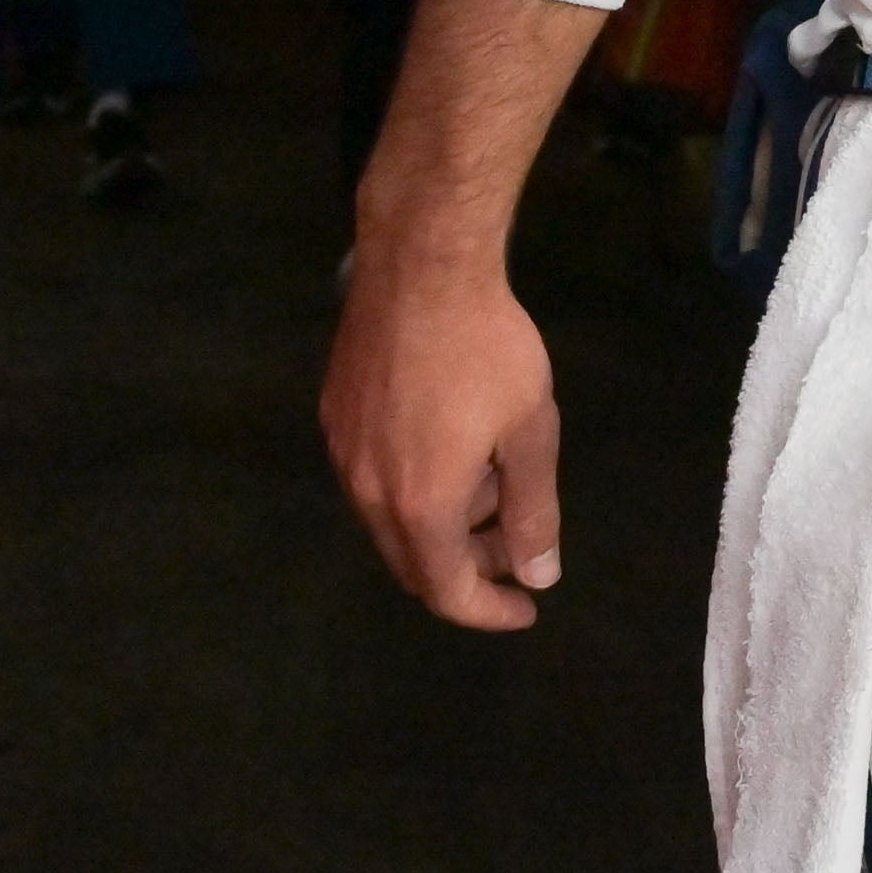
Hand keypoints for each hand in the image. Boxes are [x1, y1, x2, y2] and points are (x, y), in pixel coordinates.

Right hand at [322, 243, 565, 627]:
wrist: (421, 263)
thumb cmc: (488, 346)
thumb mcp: (530, 430)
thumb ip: (533, 512)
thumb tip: (538, 574)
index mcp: (419, 506)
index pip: (448, 591)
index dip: (489, 609)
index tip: (527, 604)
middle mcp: (367, 491)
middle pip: (413, 563)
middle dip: (468, 567)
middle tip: (516, 543)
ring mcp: (342, 452)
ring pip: (389, 520)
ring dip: (440, 523)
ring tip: (490, 477)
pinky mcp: (333, 414)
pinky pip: (371, 477)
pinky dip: (412, 485)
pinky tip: (448, 442)